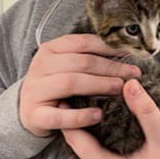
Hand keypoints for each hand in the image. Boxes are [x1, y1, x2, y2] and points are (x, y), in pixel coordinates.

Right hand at [19, 34, 140, 136]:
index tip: (131, 55)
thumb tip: (125, 53)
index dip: (109, 48)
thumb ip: (88, 58)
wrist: (27, 111)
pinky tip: (99, 115)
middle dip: (110, 68)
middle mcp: (40, 66)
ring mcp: (35, 90)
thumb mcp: (67, 67)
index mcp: (50, 49)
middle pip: (81, 62)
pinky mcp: (34, 115)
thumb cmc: (55, 86)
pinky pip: (60, 116)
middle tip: (132, 75)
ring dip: (99, 85)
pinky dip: (81, 116)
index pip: (83, 42)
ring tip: (119, 89)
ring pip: (71, 83)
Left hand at [62, 79, 159, 158]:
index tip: (66, 103)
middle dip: (76, 134)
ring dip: (86, 152)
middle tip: (78, 114)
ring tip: (91, 132)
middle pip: (76, 155)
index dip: (69, 120)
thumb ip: (145, 111)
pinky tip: (105, 153)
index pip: (77, 141)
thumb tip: (131, 85)